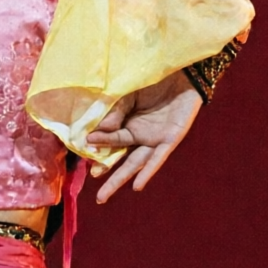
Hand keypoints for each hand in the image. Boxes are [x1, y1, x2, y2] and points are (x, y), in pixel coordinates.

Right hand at [85, 74, 201, 202]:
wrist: (183, 71)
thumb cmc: (153, 79)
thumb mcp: (127, 93)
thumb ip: (115, 111)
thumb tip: (99, 131)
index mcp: (125, 123)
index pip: (108, 139)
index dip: (97, 144)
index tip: (84, 145)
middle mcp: (138, 135)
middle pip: (118, 159)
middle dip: (105, 174)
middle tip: (93, 194)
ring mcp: (153, 138)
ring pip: (134, 163)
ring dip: (120, 179)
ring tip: (103, 197)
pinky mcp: (170, 138)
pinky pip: (158, 158)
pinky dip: (147, 171)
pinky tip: (137, 186)